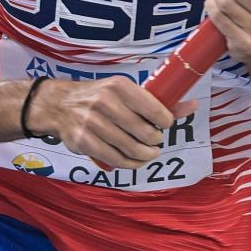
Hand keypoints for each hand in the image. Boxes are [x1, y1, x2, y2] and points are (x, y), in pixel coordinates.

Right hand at [31, 77, 195, 171]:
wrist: (58, 104)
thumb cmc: (97, 97)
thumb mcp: (124, 91)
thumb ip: (157, 101)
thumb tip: (193, 106)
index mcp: (119, 86)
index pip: (155, 110)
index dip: (165, 122)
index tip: (163, 125)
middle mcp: (105, 102)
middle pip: (146, 133)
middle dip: (155, 141)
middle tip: (154, 141)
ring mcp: (92, 122)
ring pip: (132, 149)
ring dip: (145, 155)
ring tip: (148, 153)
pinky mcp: (84, 141)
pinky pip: (115, 159)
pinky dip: (130, 164)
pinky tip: (134, 161)